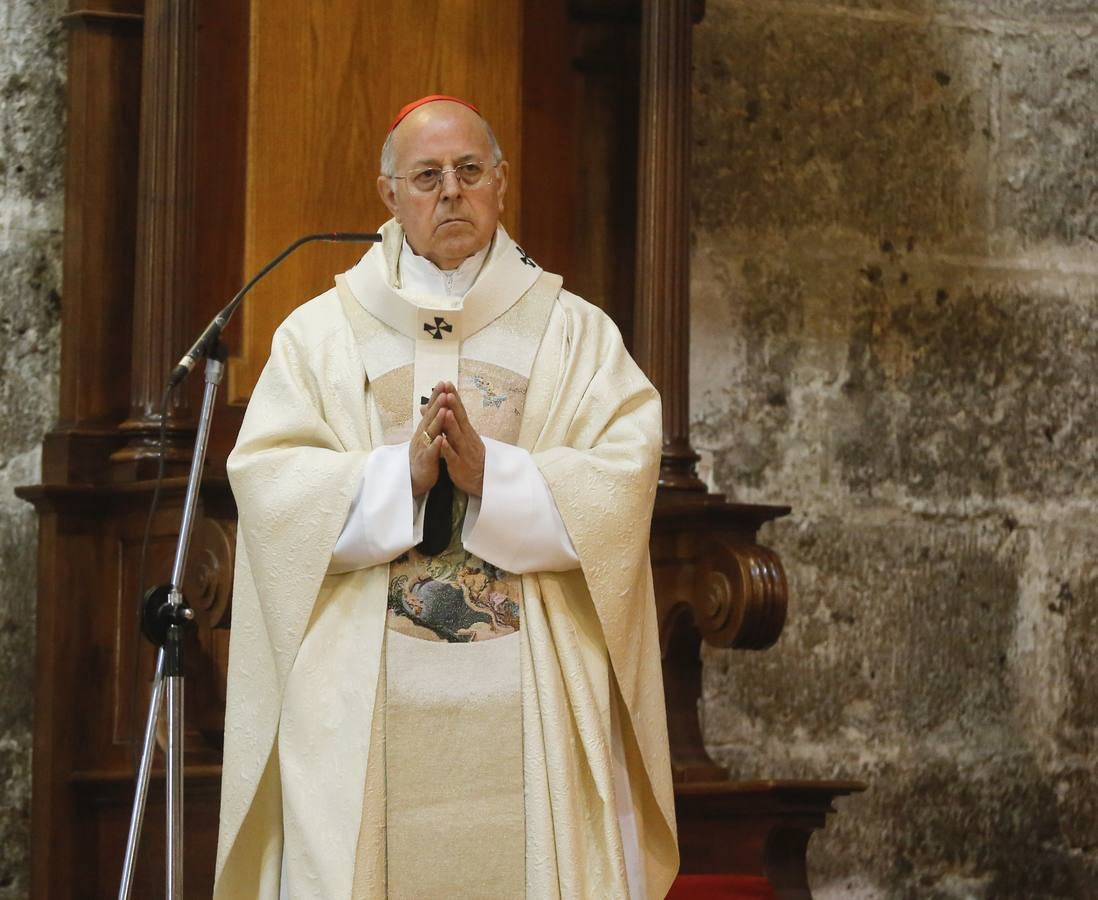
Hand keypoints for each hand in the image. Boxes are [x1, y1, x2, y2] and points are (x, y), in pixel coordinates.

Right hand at [410, 384, 444, 495]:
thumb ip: (429, 422)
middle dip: (437, 403)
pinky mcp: (425, 461)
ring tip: (444, 409)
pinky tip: (441, 439)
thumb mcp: (426, 436)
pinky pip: (431, 452)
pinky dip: (436, 445)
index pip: (431, 410)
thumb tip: (429, 406)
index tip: (444, 383)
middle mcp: (421, 436)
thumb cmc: (424, 457)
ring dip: (437, 421)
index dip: (437, 397)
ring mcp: (422, 447)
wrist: (416, 479)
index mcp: (424, 429)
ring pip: (430, 432)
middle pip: (430, 417)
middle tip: (444, 390)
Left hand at [436, 382, 485, 496]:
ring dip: (452, 424)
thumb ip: (445, 423)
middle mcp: (466, 438)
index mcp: (465, 431)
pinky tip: (442, 442)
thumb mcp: (457, 437)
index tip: (447, 383)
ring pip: (457, 437)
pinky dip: (447, 449)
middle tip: (448, 391)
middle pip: (460, 420)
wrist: (481, 481)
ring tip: (446, 412)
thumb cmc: (468, 456)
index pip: (459, 411)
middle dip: (454, 406)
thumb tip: (429, 407)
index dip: (453, 398)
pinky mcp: (459, 465)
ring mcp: (463, 451)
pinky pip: (452, 457)